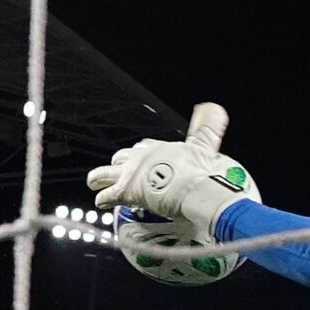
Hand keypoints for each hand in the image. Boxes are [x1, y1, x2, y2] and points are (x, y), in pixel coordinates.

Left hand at [86, 103, 255, 232]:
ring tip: (94, 182)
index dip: (140, 153)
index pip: (143, 147)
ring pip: (105, 173)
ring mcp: (130, 174)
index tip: (140, 155)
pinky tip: (101, 202)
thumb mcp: (204, 144)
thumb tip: (215, 107)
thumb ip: (208, 127)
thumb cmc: (199, 169)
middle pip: (122, 158)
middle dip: (118, 164)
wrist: (192, 187)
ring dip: (98, 178)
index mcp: (157, 147)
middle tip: (116, 169)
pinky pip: (106, 195)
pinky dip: (102, 199)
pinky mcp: (125, 191)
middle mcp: (141, 157)